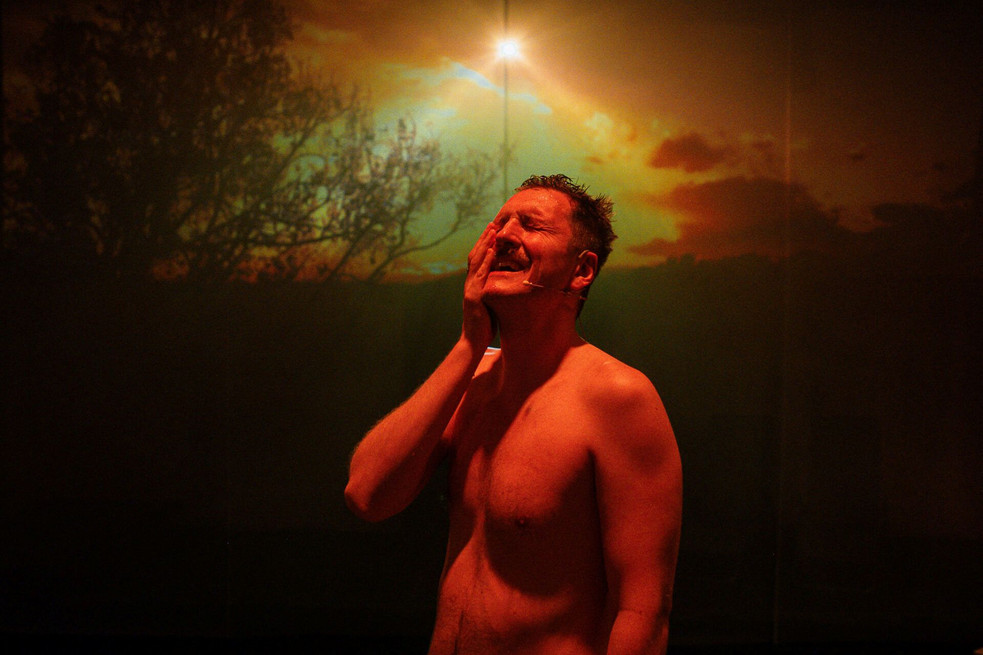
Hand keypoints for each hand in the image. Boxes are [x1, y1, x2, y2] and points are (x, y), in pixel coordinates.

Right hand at [462, 222, 497, 349]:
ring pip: (476, 261)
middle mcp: (470, 283)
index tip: (493, 231)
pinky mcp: (474, 297)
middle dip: (484, 239)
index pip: (478, 259)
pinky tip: (492, 251)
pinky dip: (485, 261)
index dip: (485, 244)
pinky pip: (480, 275)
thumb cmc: (485, 325)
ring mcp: (470, 289)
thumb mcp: (491, 303)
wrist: (473, 341)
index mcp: (475, 284)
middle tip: (493, 224)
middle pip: (475, 255)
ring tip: (492, 231)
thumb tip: (507, 283)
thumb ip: (495, 291)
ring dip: (484, 245)